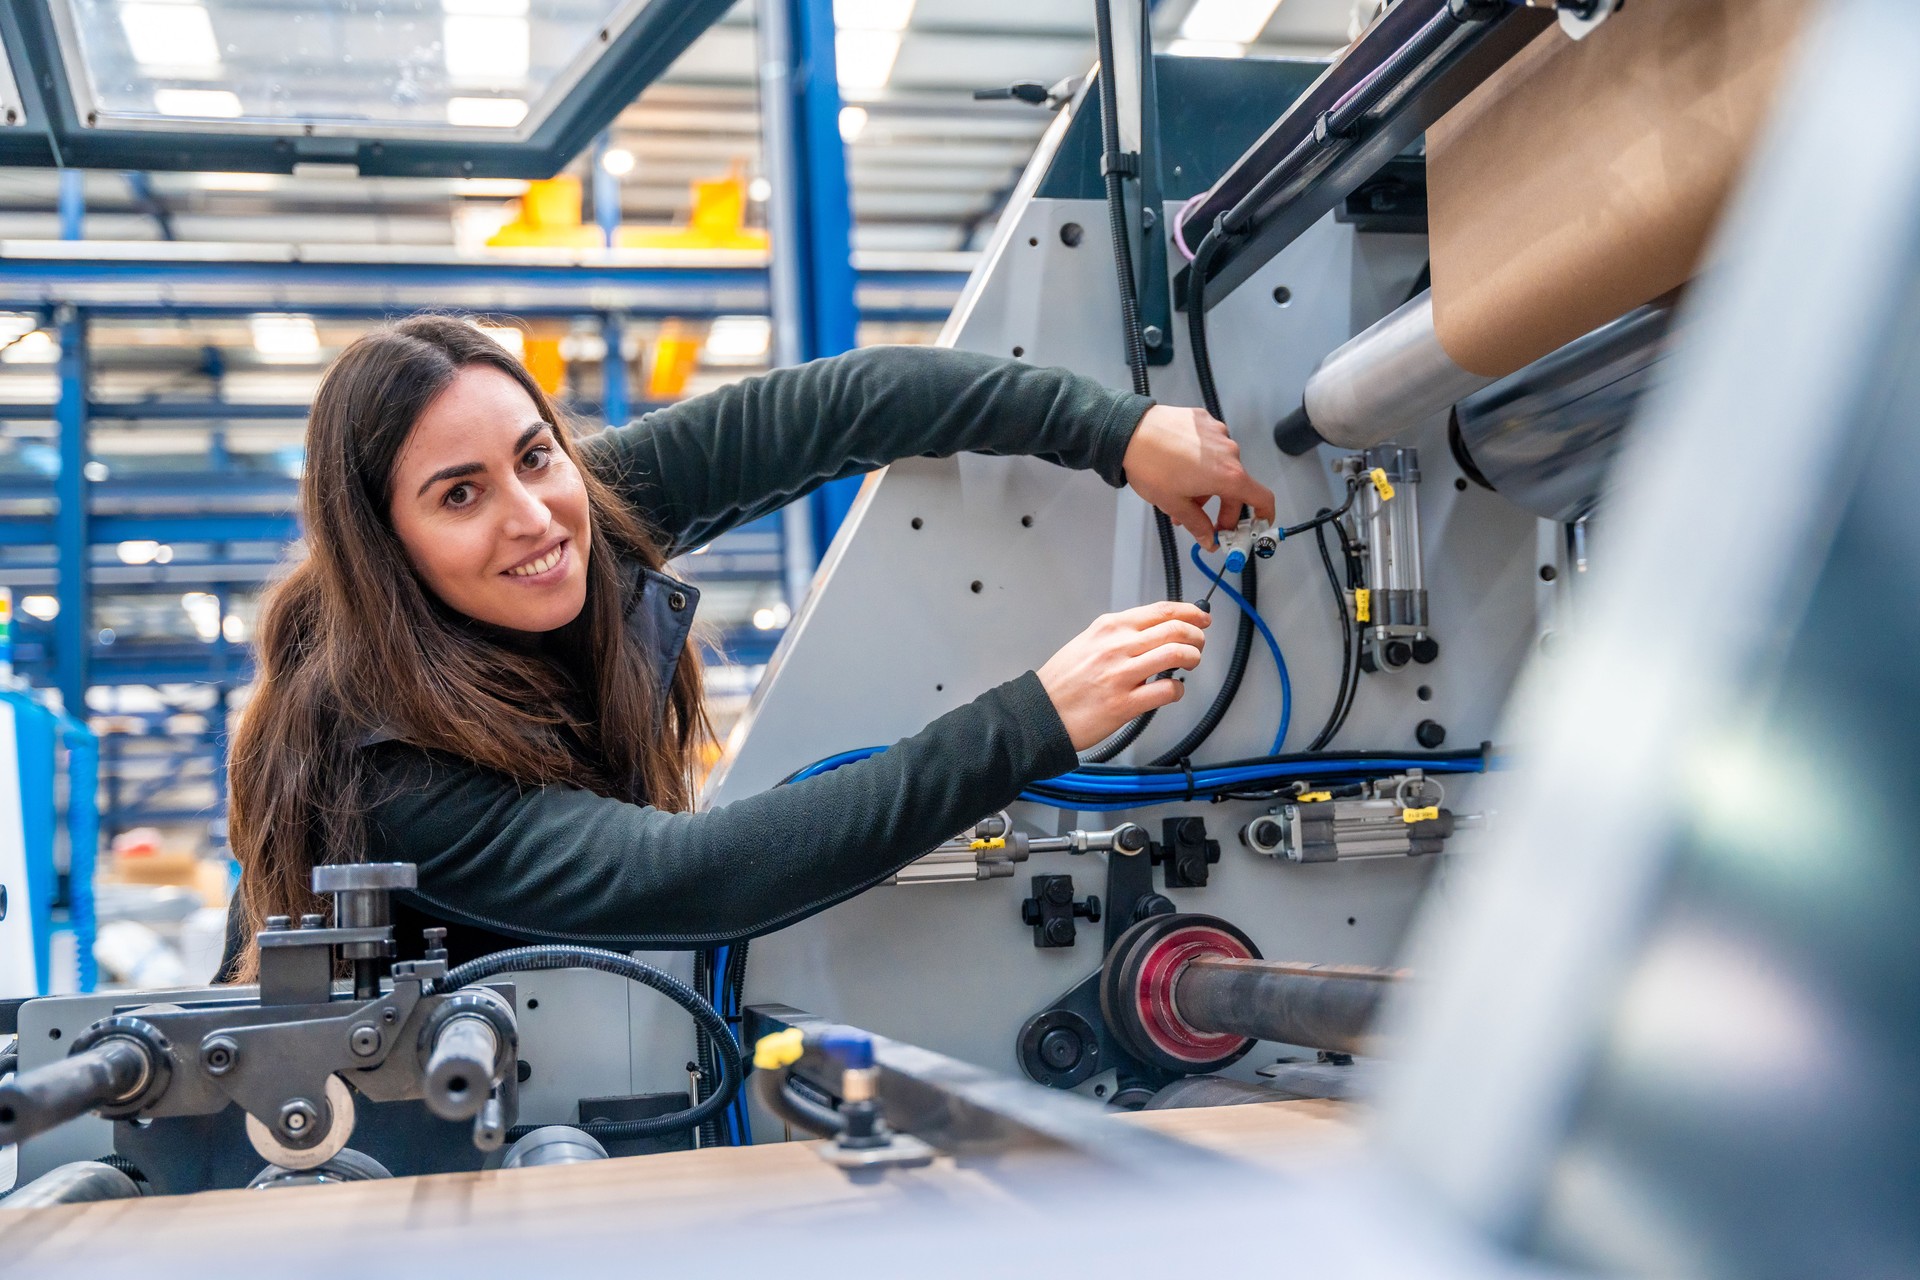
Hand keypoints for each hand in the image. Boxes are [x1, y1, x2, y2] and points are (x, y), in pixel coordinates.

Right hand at [1037, 602, 1209, 749]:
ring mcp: (1121, 675)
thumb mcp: (1087, 642)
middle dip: (1196, 636)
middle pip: (1175, 629)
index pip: (1160, 610)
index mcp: (1109, 627)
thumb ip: (1119, 634)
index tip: (1201, 617)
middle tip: (1198, 644)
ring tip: (1190, 664)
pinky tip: (1171, 691)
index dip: (1189, 612)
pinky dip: (1178, 690)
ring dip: (1192, 658)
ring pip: (1176, 654)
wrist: (1040, 713)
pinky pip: (1167, 691)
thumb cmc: (1062, 682)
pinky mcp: (1125, 703)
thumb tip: (1154, 631)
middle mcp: (1117, 646)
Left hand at [1122, 405, 1275, 548]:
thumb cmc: (1151, 467)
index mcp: (1228, 475)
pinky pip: (1210, 447)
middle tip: (1205, 524)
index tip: (1256, 527)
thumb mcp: (1174, 504)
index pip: (1262, 499)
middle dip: (1223, 509)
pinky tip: (1179, 466)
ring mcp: (1218, 433)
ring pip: (1221, 467)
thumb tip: (1210, 541)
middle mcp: (1230, 452)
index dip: (1265, 516)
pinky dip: (1201, 462)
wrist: (1128, 431)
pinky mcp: (1204, 420)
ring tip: (1181, 496)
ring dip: (1209, 486)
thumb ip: (1198, 525)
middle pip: (1238, 486)